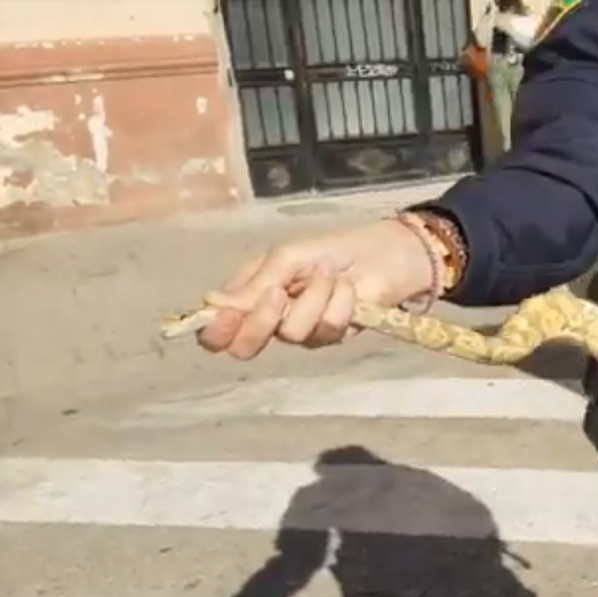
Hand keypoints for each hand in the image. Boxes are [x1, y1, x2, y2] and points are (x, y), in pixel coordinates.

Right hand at [197, 218, 436, 359]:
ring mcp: (301, 331)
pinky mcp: (331, 337)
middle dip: (261, 321)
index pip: (217, 330)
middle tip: (278, 294)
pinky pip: (325, 329)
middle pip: (245, 346)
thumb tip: (214, 305)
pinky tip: (346, 288)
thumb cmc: (331, 249)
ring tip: (329, 275)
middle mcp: (269, 318)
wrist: (382, 254)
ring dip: (313, 298)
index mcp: (249, 295)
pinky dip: (338, 303)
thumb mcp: (286, 256)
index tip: (227, 317)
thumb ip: (254, 283)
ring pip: (291, 333)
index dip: (215, 330)